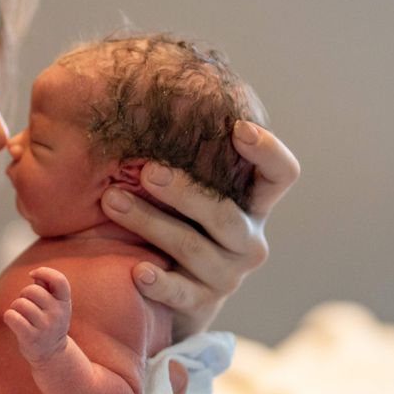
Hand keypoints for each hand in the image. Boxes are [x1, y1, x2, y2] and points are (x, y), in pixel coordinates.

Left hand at [3, 266, 71, 363]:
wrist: (52, 353)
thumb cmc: (49, 322)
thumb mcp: (54, 304)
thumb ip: (47, 286)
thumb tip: (36, 274)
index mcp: (64, 302)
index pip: (59, 280)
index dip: (44, 272)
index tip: (32, 275)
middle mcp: (58, 314)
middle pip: (31, 290)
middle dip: (24, 294)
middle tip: (26, 304)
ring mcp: (45, 327)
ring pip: (20, 303)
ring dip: (15, 307)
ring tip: (21, 316)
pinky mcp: (31, 338)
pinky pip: (12, 316)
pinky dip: (9, 316)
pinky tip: (14, 322)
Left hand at [101, 120, 299, 337]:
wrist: (174, 293)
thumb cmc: (175, 220)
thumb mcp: (187, 190)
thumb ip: (178, 154)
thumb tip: (139, 90)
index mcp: (252, 203)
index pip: (282, 174)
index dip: (268, 151)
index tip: (237, 128)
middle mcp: (248, 239)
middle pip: (226, 213)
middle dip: (184, 191)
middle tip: (146, 170)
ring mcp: (228, 274)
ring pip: (193, 246)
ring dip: (151, 223)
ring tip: (112, 201)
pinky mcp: (202, 303)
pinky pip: (182, 293)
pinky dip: (160, 282)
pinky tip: (137, 271)